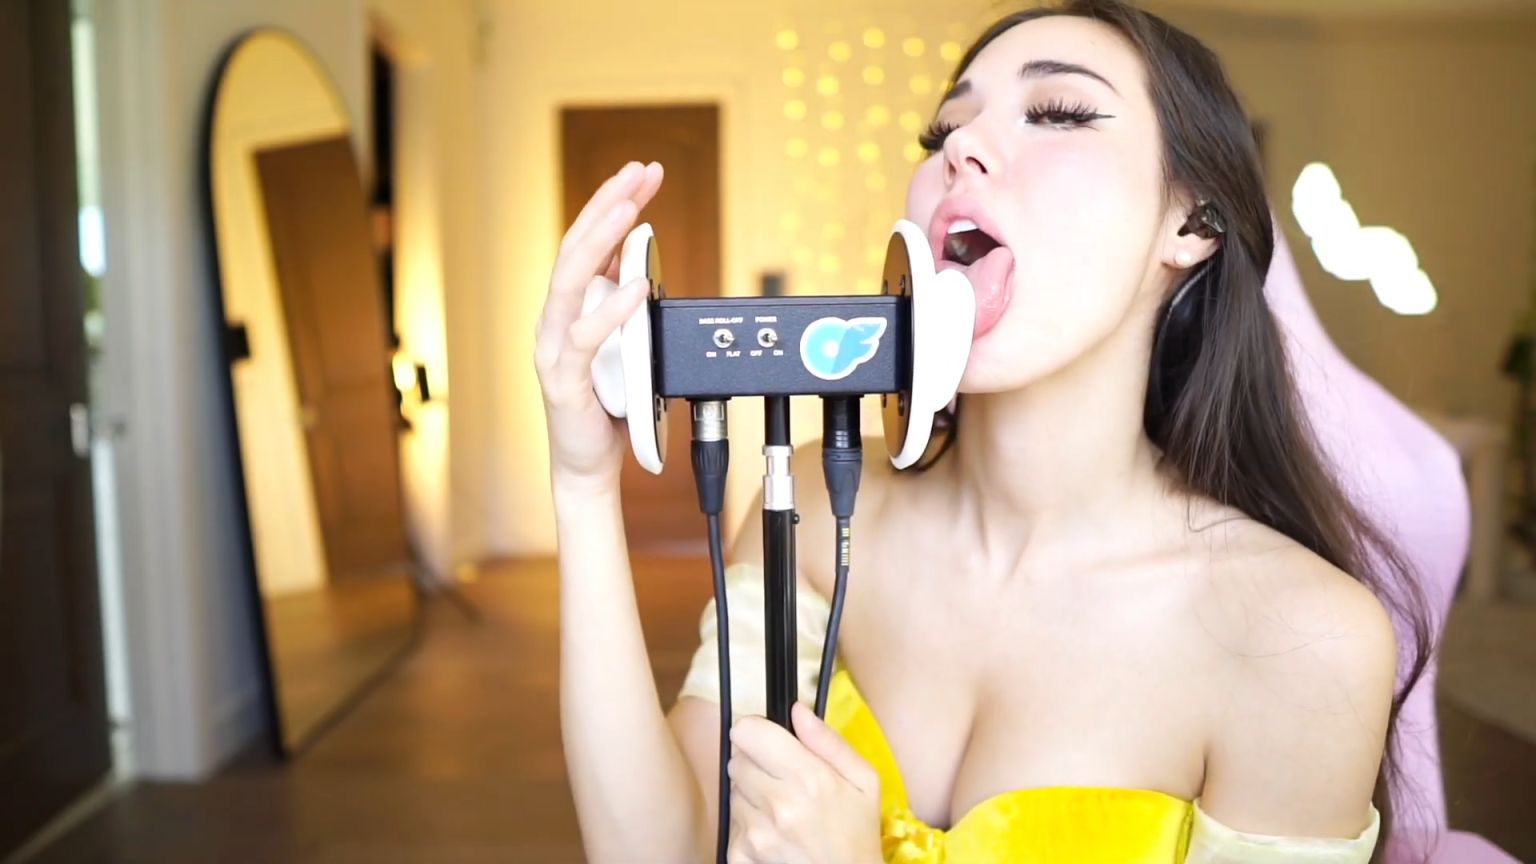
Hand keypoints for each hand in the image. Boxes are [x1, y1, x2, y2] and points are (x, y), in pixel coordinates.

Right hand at [534, 161, 663, 494]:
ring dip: (603, 239)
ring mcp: (554, 347)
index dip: (612, 204)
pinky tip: (639, 285)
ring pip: (571, 280)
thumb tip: (637, 261)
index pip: (587, 242)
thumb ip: (619, 306)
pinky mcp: (565, 379)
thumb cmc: (605, 407)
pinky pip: (586, 336)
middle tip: (639, 172)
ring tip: (631, 208)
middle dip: (608, 204)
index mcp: (567, 308)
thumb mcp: (620, 344)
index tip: (643, 175)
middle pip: (575, 247)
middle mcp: (554, 320)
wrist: (588, 465)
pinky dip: (613, 308)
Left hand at [727, 702, 882, 863]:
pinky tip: (774, 833)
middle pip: (736, 759)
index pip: (748, 732)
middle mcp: (779, 804)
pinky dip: (747, 825)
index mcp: (810, 778)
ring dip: (751, 795)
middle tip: (783, 781)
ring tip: (783, 811)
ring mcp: (757, 833)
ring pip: (733, 791)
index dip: (757, 731)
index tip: (768, 740)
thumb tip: (797, 709)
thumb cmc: (857, 835)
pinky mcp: (742, 855)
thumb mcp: (864, 782)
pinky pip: (731, 822)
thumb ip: (828, 741)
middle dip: (756, 764)